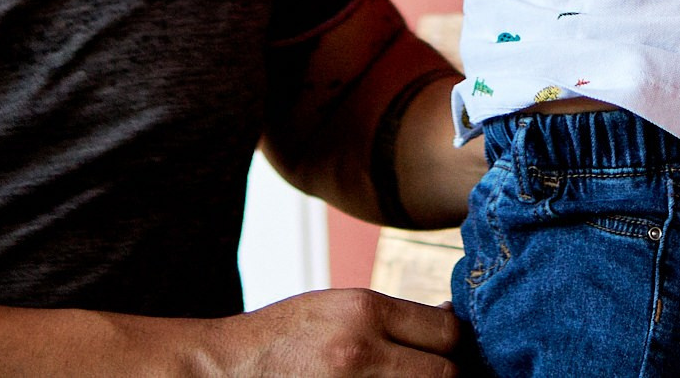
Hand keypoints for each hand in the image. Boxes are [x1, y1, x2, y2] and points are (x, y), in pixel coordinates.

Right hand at [202, 289, 459, 376]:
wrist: (225, 370)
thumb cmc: (282, 338)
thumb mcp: (335, 308)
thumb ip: (391, 317)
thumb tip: (448, 321)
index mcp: (363, 310)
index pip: (447, 333)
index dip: (454, 346)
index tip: (446, 353)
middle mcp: (362, 351)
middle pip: (445, 375)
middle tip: (425, 374)